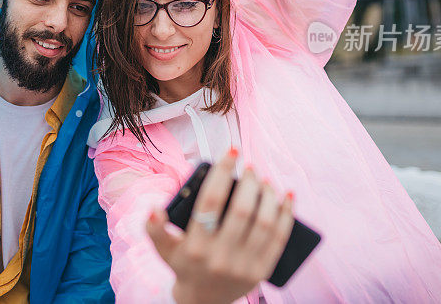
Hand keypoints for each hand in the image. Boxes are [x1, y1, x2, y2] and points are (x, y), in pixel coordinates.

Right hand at [146, 150, 293, 303]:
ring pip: (263, 222)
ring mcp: (244, 266)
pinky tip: (286, 196)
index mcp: (195, 247)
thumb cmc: (183, 264)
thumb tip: (155, 208)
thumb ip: (154, 228)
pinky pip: (279, 238)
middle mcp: (220, 257)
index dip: (222, 172)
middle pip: (241, 210)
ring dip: (268, 195)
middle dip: (249, 183)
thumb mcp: (163, 249)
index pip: (210, 201)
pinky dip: (286, 214)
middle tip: (250, 168)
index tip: (231, 152)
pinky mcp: (262, 271)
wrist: (204, 301)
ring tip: (265, 180)